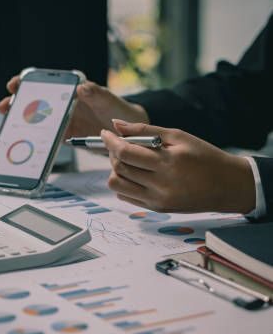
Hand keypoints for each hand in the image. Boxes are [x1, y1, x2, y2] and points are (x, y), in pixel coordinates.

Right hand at [0, 75, 149, 138]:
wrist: (129, 134)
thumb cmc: (119, 111)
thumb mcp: (109, 100)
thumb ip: (97, 94)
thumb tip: (82, 88)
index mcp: (70, 90)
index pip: (45, 83)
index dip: (27, 82)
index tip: (15, 84)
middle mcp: (63, 104)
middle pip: (34, 100)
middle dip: (16, 103)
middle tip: (4, 106)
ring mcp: (62, 120)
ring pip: (36, 119)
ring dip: (21, 122)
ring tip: (8, 125)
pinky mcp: (64, 136)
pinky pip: (46, 137)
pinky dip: (35, 140)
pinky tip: (23, 143)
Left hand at [101, 120, 255, 213]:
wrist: (228, 186)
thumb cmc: (205, 157)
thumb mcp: (178, 136)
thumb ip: (145, 130)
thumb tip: (116, 124)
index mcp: (169, 162)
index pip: (126, 153)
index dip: (111, 141)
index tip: (105, 133)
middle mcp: (162, 184)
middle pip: (120, 168)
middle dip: (113, 153)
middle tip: (118, 144)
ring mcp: (158, 200)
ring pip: (118, 184)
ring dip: (116, 169)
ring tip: (127, 159)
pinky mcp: (156, 208)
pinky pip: (126, 196)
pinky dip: (124, 183)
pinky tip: (135, 173)